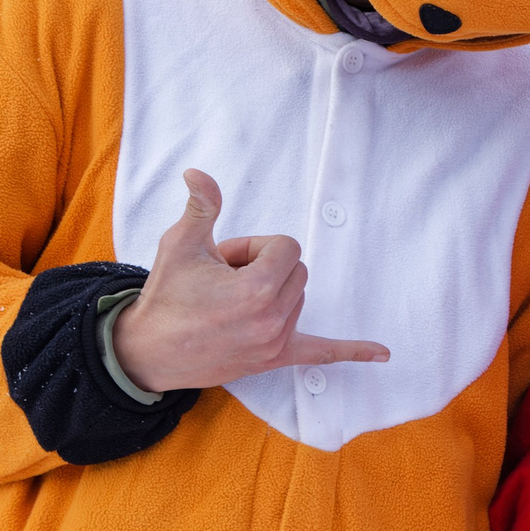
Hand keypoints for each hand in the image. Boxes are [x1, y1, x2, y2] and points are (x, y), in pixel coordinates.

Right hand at [111, 170, 390, 392]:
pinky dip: (351, 351)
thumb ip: (202, 206)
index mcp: (257, 290)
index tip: (224, 259)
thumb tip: (198, 172)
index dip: (254, 246)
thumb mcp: (181, 244)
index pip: (286, 247)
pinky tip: (382, 354)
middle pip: (297, 270)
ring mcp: (276, 342)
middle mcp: (273, 319)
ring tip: (228, 301)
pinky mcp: (274, 358)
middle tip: (223, 280)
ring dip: (272, 291)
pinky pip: (321, 353)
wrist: (147, 350)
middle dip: (264, 266)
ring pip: (298, 296)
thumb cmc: (166, 295)